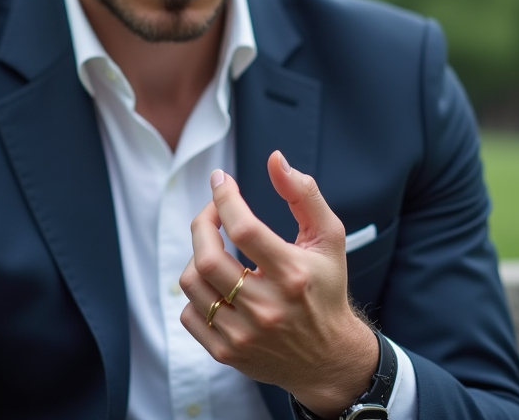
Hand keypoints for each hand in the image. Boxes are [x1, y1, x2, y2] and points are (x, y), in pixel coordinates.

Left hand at [179, 150, 379, 417]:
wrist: (328, 358)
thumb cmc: (326, 289)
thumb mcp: (329, 239)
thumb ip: (304, 195)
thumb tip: (274, 159)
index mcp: (293, 275)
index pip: (244, 229)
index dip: (224, 199)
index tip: (220, 181)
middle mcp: (267, 308)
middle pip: (207, 258)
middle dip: (202, 224)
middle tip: (212, 213)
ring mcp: (243, 334)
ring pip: (192, 284)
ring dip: (196, 256)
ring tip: (214, 249)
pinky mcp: (227, 353)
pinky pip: (190, 314)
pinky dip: (196, 293)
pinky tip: (216, 284)